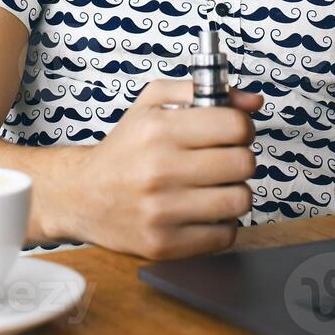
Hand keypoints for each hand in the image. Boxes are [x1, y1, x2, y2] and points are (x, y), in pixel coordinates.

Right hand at [66, 78, 262, 259]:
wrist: (82, 195)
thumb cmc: (123, 149)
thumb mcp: (151, 103)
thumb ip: (200, 90)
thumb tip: (253, 100)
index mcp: (158, 130)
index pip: (234, 126)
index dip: (243, 127)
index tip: (234, 133)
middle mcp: (159, 170)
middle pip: (243, 164)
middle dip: (240, 159)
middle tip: (223, 160)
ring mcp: (161, 210)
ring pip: (239, 200)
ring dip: (234, 192)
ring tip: (214, 187)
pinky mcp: (164, 244)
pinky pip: (224, 235)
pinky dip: (221, 223)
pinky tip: (202, 211)